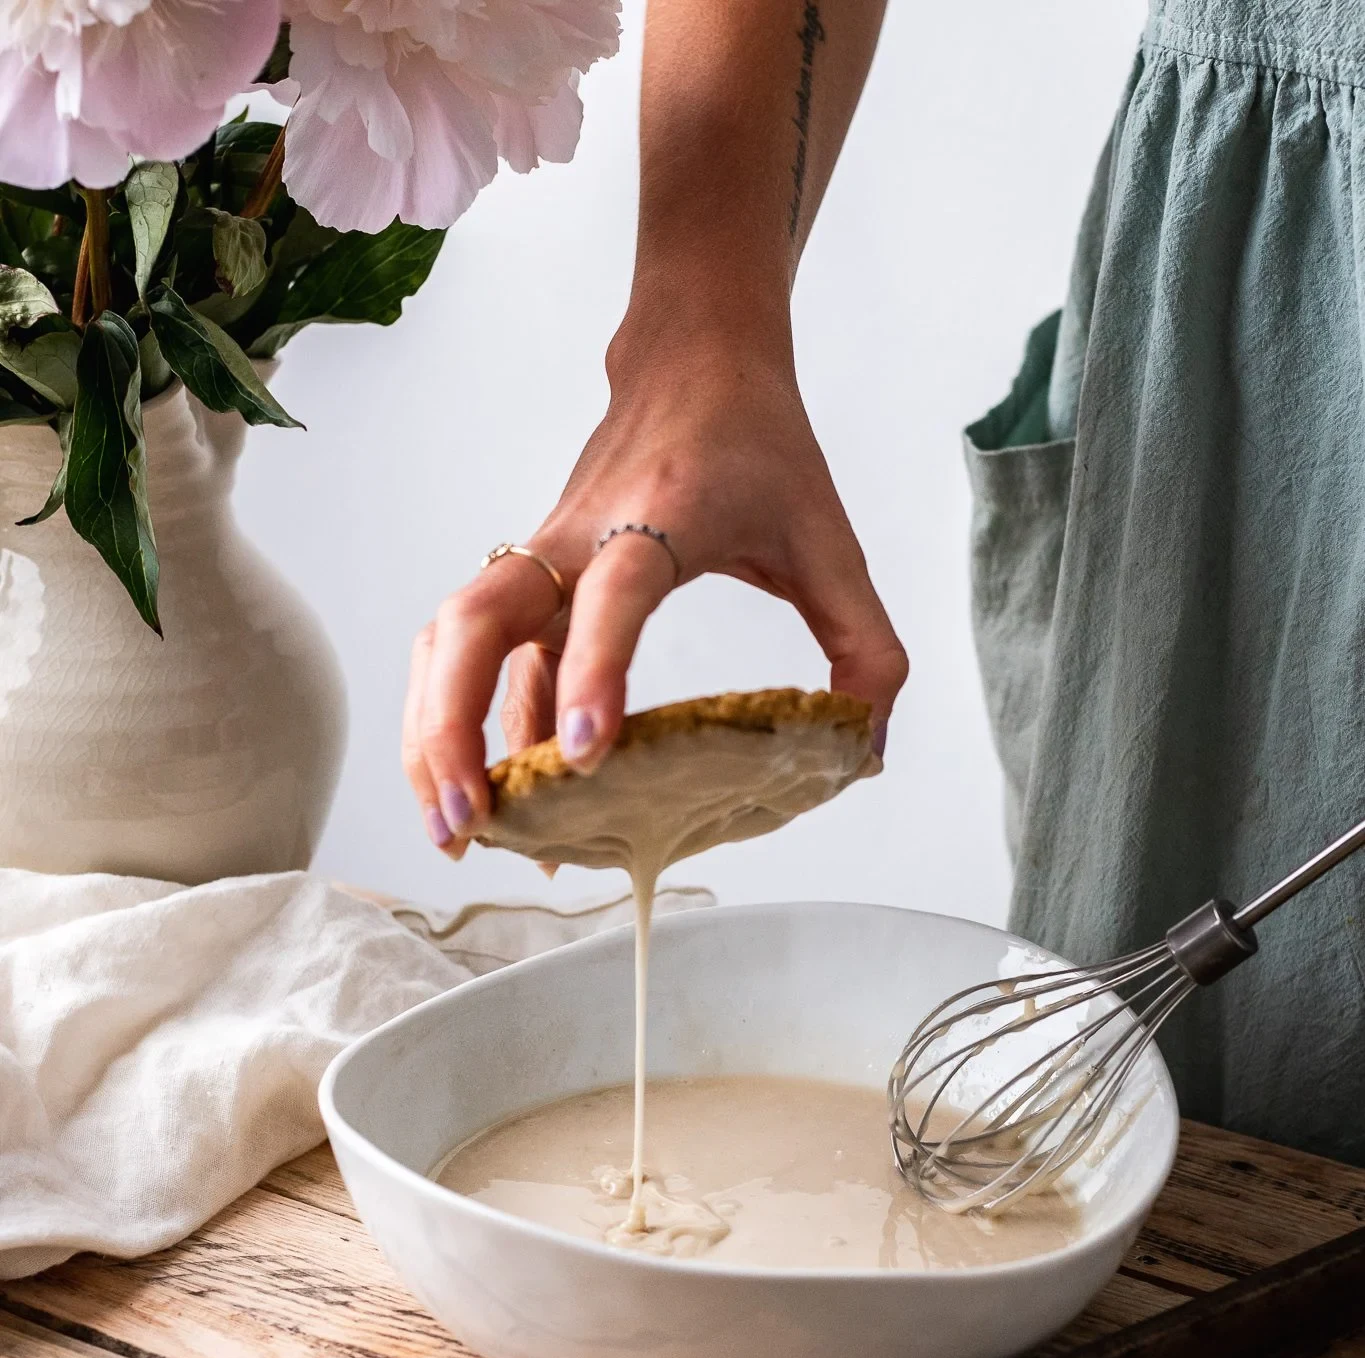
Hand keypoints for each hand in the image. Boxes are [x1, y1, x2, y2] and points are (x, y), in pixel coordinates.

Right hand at [404, 329, 907, 851]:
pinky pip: (469, 659)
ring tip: (456, 830)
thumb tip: (859, 752)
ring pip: (450, 644)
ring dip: (434, 737)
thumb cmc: (759, 445)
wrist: (695, 357)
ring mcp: (539, 562)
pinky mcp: (528, 585)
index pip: (611, 596)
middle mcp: (575, 540)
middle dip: (455, 726)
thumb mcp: (833, 544)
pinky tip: (492, 799)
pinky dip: (458, 726)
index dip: (594, 672)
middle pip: (474, 622)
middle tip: (476, 820)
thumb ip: (866, 650)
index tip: (586, 757)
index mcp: (657, 518)